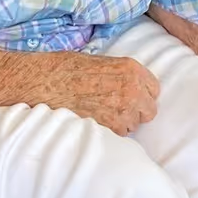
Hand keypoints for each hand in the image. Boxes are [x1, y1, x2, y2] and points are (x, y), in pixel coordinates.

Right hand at [39, 53, 158, 133]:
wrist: (43, 82)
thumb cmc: (65, 69)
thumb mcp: (100, 62)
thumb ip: (121, 75)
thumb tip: (129, 87)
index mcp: (132, 69)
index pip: (154, 90)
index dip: (142, 95)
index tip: (132, 98)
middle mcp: (133, 90)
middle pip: (149, 111)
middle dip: (136, 112)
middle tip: (115, 109)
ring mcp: (123, 111)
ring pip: (133, 126)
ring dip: (121, 123)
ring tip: (99, 114)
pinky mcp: (110, 128)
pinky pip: (118, 136)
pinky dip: (108, 132)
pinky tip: (93, 121)